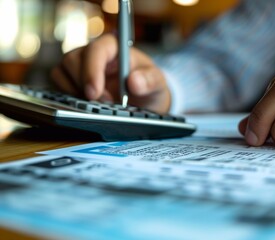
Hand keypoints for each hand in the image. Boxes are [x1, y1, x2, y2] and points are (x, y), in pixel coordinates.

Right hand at [51, 34, 170, 112]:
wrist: (144, 100)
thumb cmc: (148, 85)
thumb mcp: (158, 84)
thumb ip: (151, 81)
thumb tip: (134, 81)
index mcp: (114, 46)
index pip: (97, 49)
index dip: (92, 69)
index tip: (95, 92)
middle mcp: (93, 53)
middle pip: (72, 59)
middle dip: (83, 84)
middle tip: (103, 103)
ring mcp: (79, 66)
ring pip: (60, 71)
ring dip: (74, 91)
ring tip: (96, 105)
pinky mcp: (71, 81)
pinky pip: (57, 85)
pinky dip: (67, 97)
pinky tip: (84, 106)